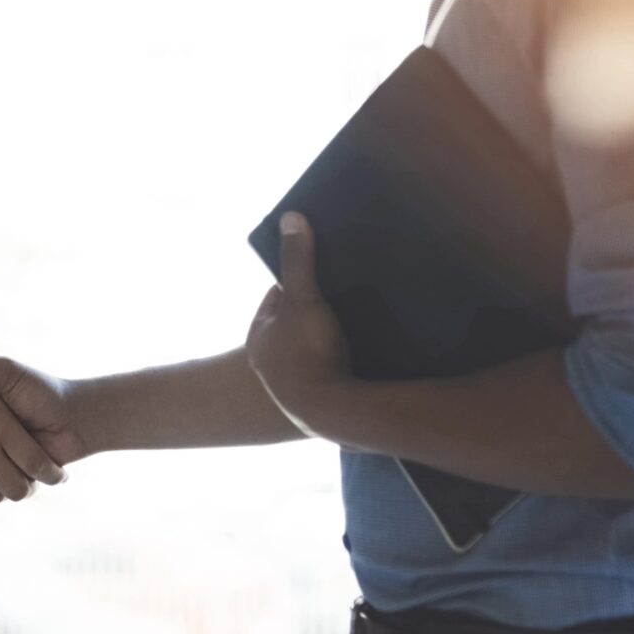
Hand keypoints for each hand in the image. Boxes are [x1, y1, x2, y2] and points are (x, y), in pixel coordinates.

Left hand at [243, 211, 353, 433]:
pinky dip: (350, 358)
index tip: (327, 268)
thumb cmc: (308, 356)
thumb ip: (297, 261)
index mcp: (259, 338)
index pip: (279, 297)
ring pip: (319, 348)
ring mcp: (299, 385)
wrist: (333, 415)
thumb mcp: (302, 299)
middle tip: (352, 292)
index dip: (302, 280)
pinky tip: (374, 347)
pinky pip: (337, 370)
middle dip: (322, 308)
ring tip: (368, 315)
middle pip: (299, 323)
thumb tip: (290, 217)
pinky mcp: (324, 401)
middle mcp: (274, 363)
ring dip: (338, 334)